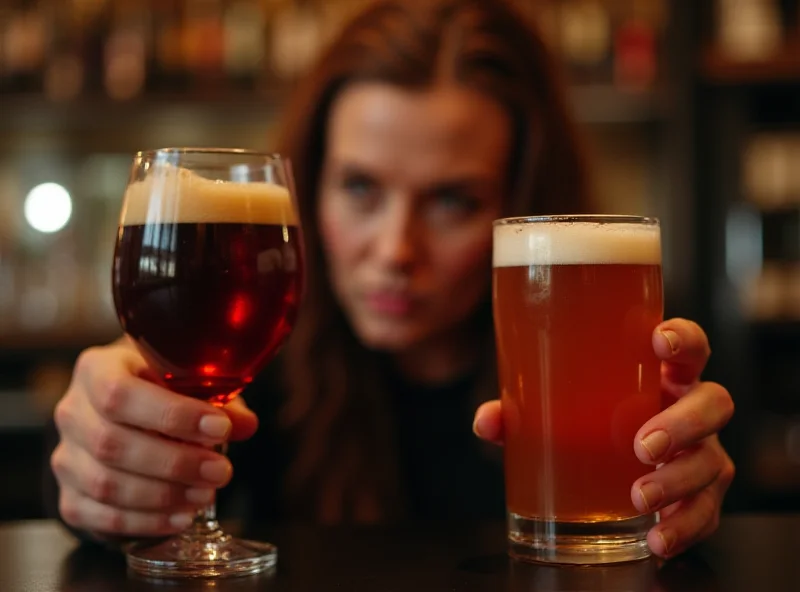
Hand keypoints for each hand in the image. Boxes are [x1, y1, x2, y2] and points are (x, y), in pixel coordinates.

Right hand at [50, 338, 258, 538]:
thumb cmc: (159, 389)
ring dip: (163, 496)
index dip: (172, 415)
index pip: (120, 393)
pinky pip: (100, 517)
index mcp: (97, 369)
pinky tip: (181, 517)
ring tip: (205, 495)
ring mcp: (65, 456)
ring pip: (105, 484)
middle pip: (112, 443)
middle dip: (175, 462)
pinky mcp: (69, 495)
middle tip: (221, 471)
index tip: (220, 428)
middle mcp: (72, 411)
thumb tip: (245, 425)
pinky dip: (145, 521)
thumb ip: (216, 400)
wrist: (122, 413)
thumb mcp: (187, 382)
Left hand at [472, 318, 734, 558]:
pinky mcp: (701, 494)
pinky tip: (656, 539)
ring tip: (639, 498)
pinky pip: (707, 512)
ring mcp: (701, 451)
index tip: (658, 342)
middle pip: (713, 403)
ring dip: (678, 481)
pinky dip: (685, 528)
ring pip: (714, 461)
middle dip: (683, 423)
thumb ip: (522, 410)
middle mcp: (688, 409)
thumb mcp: (555, 410)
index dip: (683, 338)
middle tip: (642, 446)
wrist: (607, 467)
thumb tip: (488, 421)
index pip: (688, 345)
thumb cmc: (588, 422)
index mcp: (659, 376)